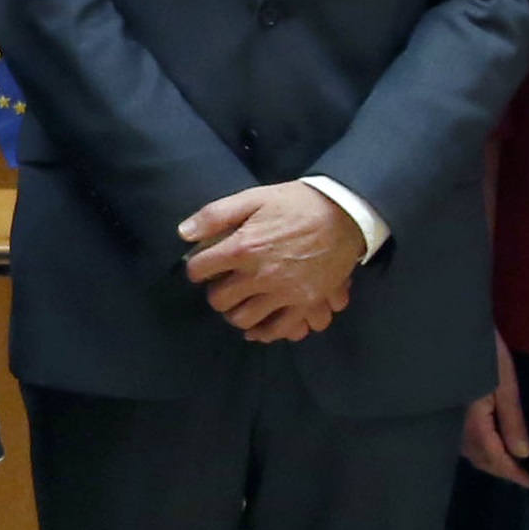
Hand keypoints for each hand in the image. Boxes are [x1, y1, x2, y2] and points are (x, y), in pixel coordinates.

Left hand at [179, 182, 363, 342]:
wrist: (344, 214)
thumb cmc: (296, 203)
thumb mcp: (254, 197)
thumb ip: (215, 215)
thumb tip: (183, 233)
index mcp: (243, 247)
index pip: (199, 269)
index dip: (196, 268)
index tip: (203, 266)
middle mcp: (260, 274)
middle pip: (220, 300)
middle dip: (215, 293)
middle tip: (222, 284)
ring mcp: (283, 292)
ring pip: (244, 319)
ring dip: (236, 313)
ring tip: (240, 302)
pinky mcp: (304, 303)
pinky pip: (278, 330)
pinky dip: (264, 332)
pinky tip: (258, 325)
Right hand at [459, 336, 528, 485]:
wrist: (449, 329)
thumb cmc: (483, 352)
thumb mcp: (504, 383)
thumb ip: (512, 420)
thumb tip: (523, 454)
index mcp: (474, 421)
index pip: (493, 456)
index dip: (511, 472)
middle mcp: (456, 426)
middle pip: (479, 458)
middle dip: (499, 469)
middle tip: (520, 477)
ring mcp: (448, 419)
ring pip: (468, 451)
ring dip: (487, 461)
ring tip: (506, 463)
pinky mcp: (445, 409)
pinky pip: (461, 440)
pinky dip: (477, 449)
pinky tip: (486, 444)